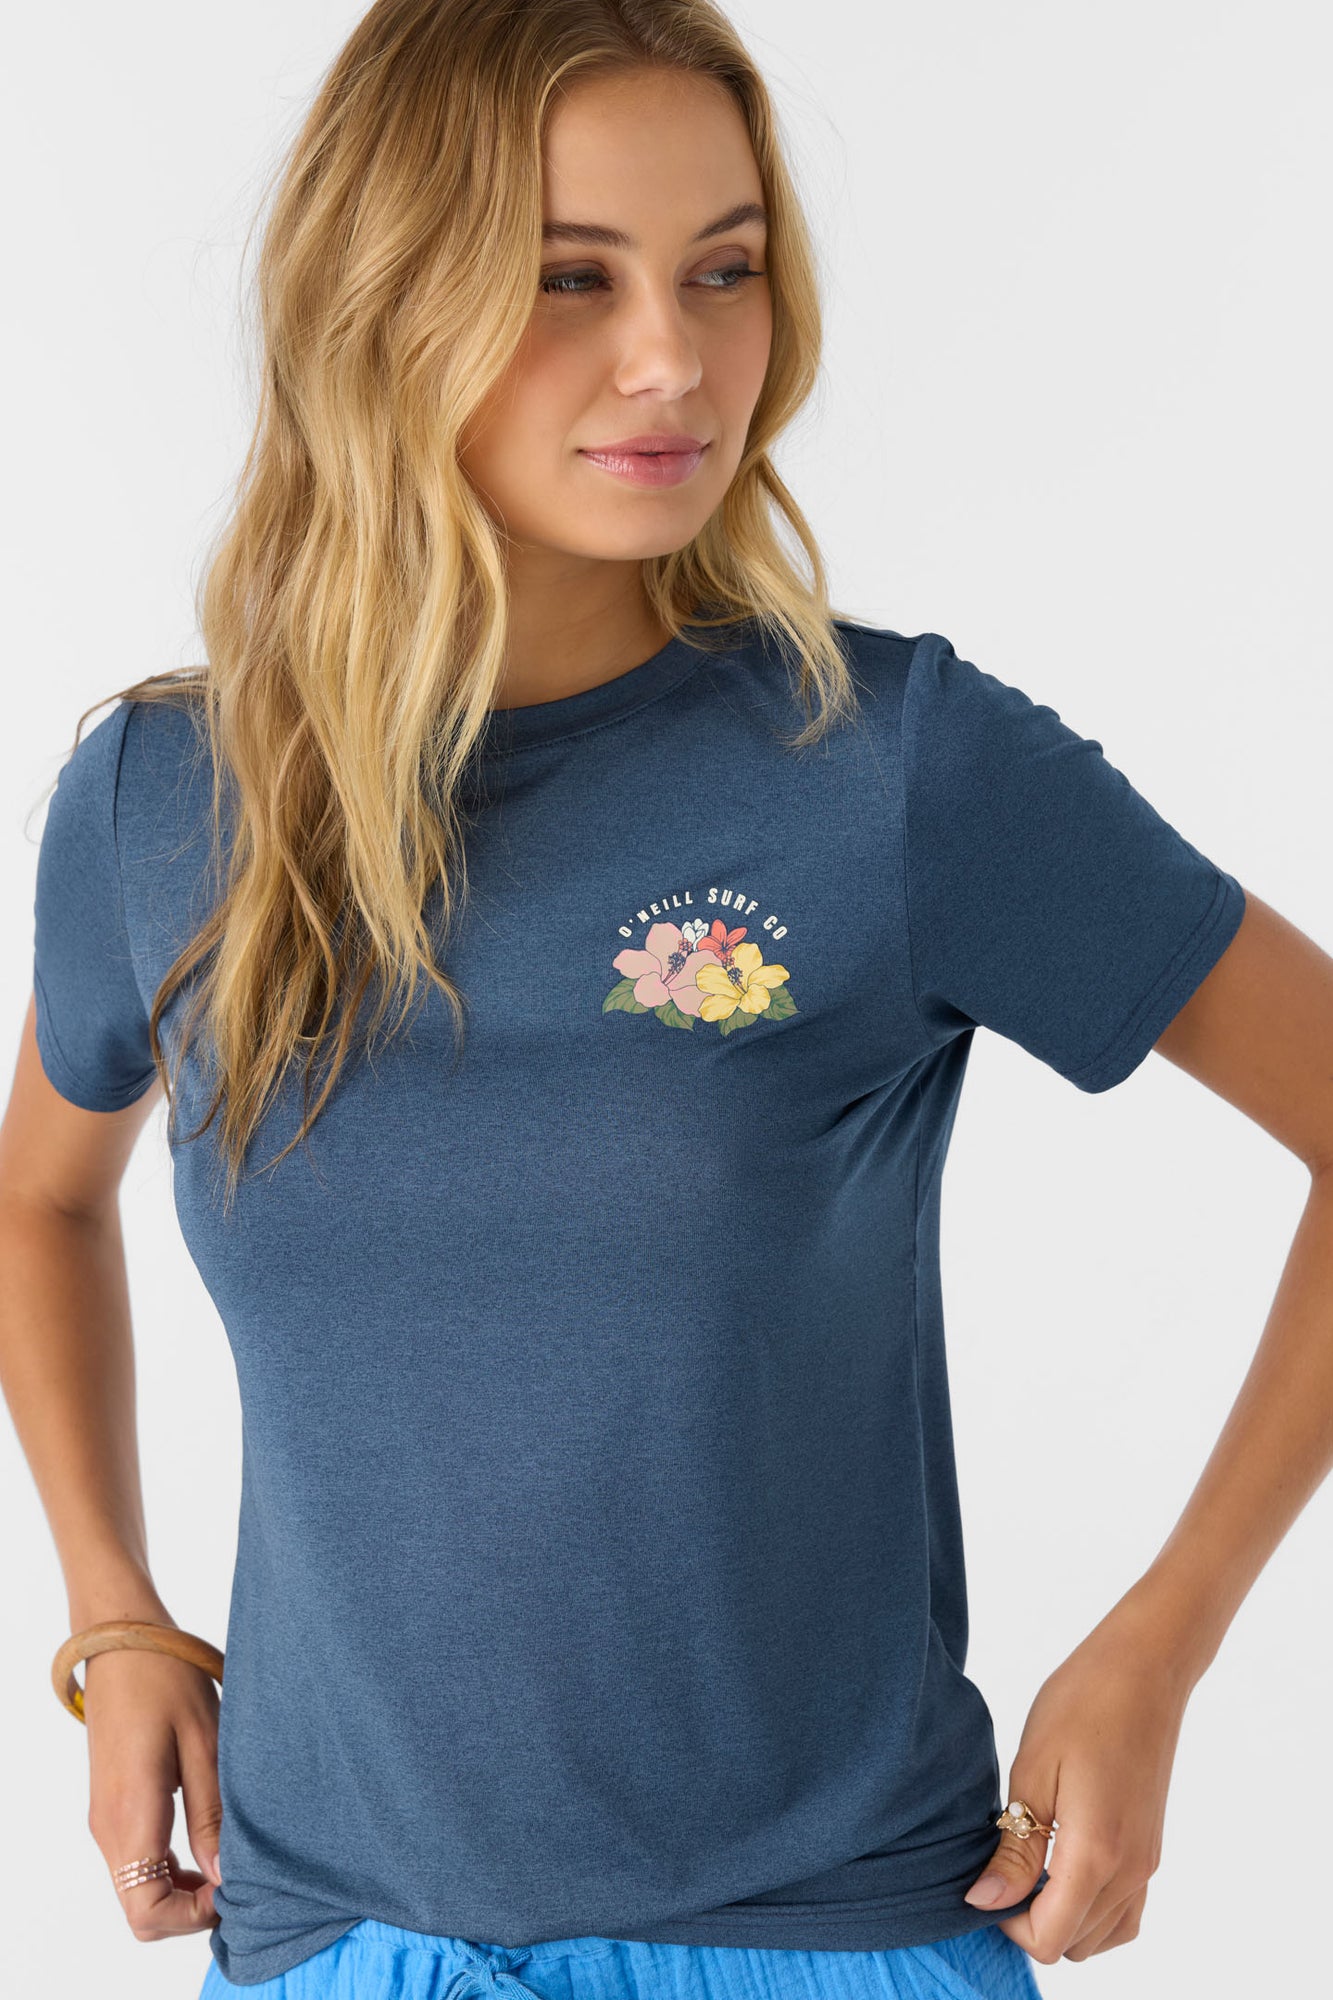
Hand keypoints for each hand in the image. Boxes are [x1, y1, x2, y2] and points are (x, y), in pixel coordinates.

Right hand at [83, 1645, 223, 1943]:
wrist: (123, 1639)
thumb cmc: (168, 1679)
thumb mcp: (206, 1742)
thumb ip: (212, 1815)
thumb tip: (223, 1879)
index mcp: (131, 1815)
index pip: (146, 1911)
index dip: (192, 1915)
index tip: (235, 1885)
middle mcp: (109, 1828)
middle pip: (142, 1910)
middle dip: (192, 1909)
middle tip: (240, 1875)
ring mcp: (106, 1819)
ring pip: (138, 1889)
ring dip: (183, 1889)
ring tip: (231, 1856)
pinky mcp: (112, 1806)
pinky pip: (137, 1862)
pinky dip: (170, 1868)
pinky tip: (208, 1840)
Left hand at [961, 1603, 1194, 1963]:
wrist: (1145, 1667)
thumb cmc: (1083, 1703)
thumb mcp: (1032, 1770)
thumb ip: (1014, 1848)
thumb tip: (986, 1902)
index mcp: (1096, 1853)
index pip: (1049, 1939)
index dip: (1007, 1922)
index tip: (987, 1876)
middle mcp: (1131, 1871)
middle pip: (1074, 1944)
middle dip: (1031, 1920)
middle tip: (1004, 1864)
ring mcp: (1148, 1864)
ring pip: (1101, 1935)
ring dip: (1061, 1917)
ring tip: (1030, 1862)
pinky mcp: (1152, 1849)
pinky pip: (1125, 1911)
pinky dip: (1093, 1908)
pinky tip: (1063, 1864)